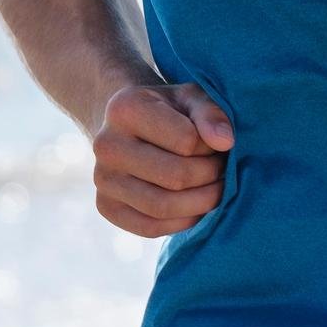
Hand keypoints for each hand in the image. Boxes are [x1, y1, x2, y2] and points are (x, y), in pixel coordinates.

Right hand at [91, 82, 234, 238]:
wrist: (130, 127)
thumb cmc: (170, 111)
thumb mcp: (192, 98)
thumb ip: (211, 113)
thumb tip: (225, 141)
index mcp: (125, 108)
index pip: (186, 140)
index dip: (212, 146)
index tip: (217, 143)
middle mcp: (106, 144)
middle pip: (176, 176)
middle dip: (210, 176)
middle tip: (222, 170)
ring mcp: (102, 178)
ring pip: (162, 207)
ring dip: (201, 202)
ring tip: (215, 188)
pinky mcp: (105, 206)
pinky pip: (149, 227)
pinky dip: (181, 222)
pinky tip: (195, 207)